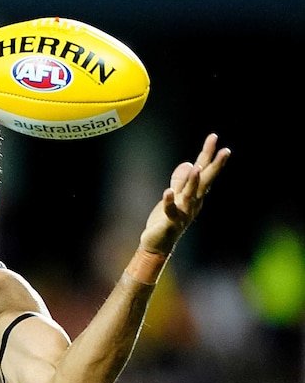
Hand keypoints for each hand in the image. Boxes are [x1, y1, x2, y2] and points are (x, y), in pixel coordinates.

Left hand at [140, 133, 230, 253]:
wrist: (158, 244)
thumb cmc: (167, 220)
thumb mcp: (175, 197)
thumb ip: (181, 181)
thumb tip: (190, 164)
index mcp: (194, 195)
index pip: (203, 171)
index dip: (208, 155)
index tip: (214, 137)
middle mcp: (192, 203)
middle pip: (205, 181)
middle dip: (215, 166)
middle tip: (226, 151)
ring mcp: (183, 213)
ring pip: (190, 195)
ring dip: (193, 182)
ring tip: (197, 168)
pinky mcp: (170, 222)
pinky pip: (170, 210)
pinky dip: (169, 201)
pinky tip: (168, 191)